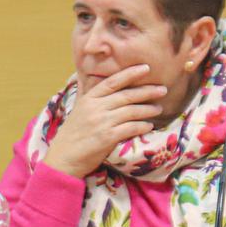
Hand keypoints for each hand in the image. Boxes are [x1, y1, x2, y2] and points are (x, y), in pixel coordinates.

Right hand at [39, 65, 165, 177]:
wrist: (63, 158)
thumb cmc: (72, 135)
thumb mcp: (79, 111)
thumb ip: (92, 98)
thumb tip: (103, 85)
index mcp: (89, 99)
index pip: (113, 81)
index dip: (131, 73)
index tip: (146, 68)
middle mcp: (96, 108)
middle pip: (127, 95)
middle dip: (147, 91)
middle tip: (163, 89)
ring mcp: (102, 122)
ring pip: (132, 111)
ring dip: (148, 109)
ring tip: (159, 109)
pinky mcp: (107, 137)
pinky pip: (131, 128)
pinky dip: (142, 126)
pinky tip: (149, 126)